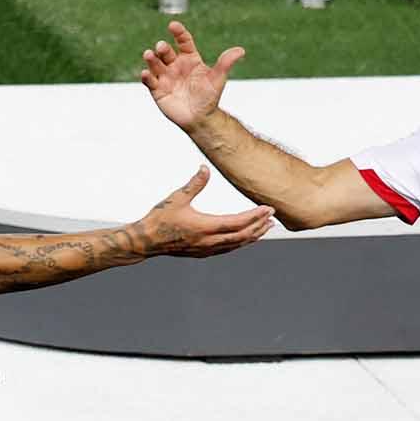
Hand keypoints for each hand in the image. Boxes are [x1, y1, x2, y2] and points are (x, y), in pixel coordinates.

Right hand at [135, 166, 274, 257]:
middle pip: (242, 236)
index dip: (255, 216)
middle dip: (259, 226)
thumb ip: (194, 184)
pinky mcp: (203, 252)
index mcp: (204, 227)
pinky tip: (246, 238)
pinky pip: (227, 249)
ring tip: (266, 228)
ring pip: (236, 245)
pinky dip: (241, 243)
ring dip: (253, 236)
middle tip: (273, 217)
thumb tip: (205, 168)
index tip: (268, 209)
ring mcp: (206, 249)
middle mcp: (208, 241)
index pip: (237, 223)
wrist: (146, 241)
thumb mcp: (177, 198)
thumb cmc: (159, 219)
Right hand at [140, 21, 243, 131]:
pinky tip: (146, 73)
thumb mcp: (218, 78)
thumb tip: (240, 50)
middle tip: (162, 47)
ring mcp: (165, 77)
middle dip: (162, 48)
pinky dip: (146, 76)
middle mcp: (175, 65)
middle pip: (166, 52)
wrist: (200, 118)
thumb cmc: (209, 97)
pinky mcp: (157, 90)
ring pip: (155, 64)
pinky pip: (150, 81)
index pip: (183, 41)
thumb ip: (225, 63)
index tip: (173, 26)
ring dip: (151, 59)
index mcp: (189, 59)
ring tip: (149, 54)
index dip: (178, 32)